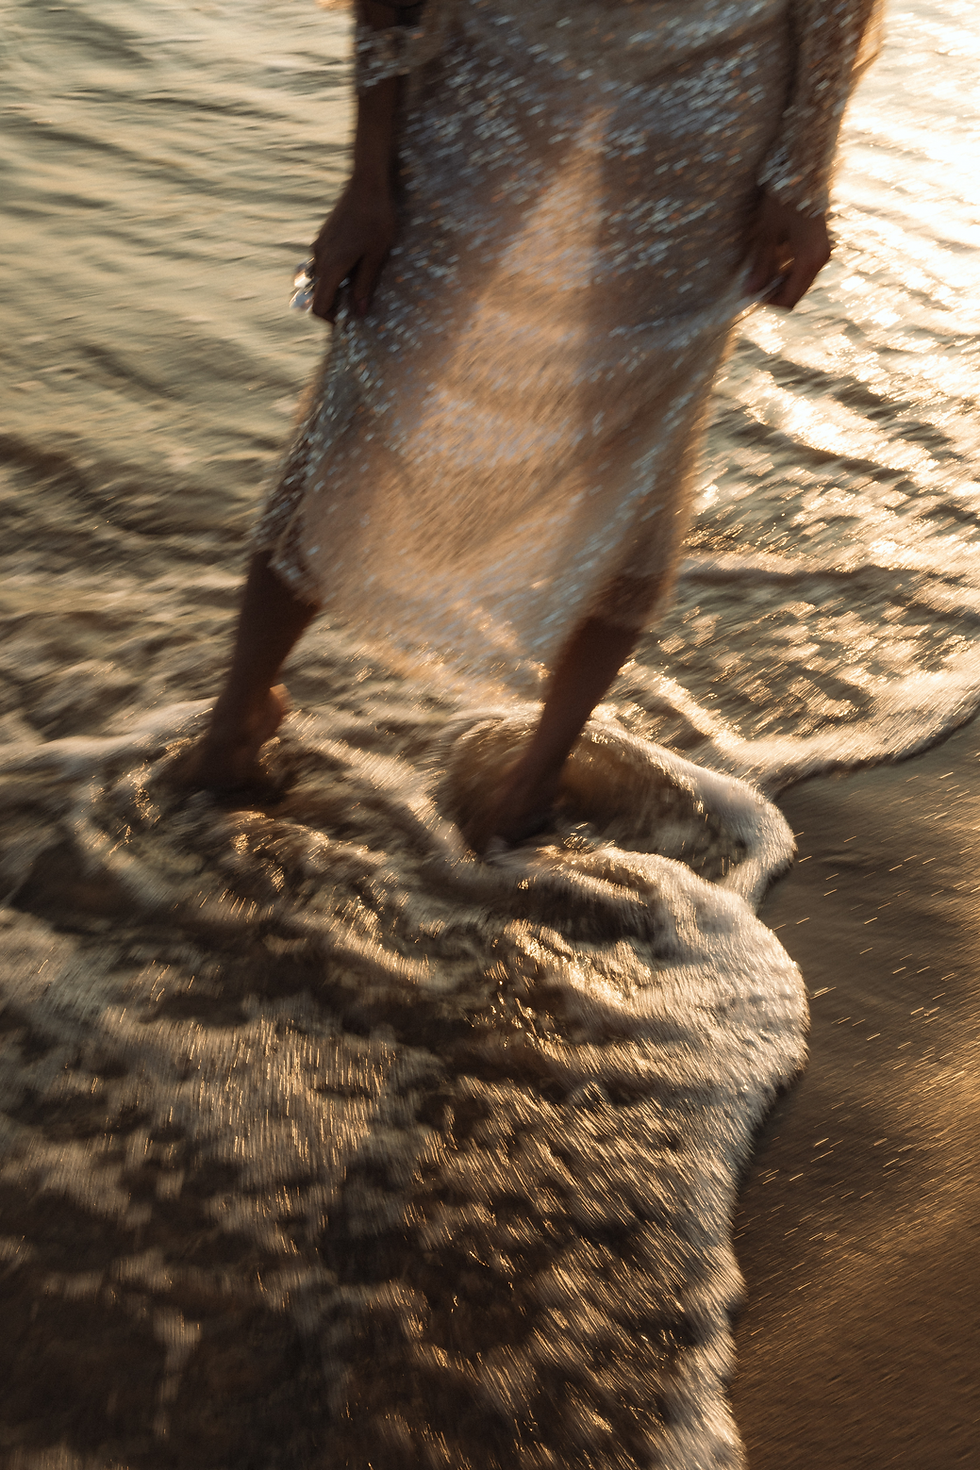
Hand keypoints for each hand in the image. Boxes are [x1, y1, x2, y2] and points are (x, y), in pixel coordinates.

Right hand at [310, 179, 398, 322]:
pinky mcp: (324, 235)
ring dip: (334, 287)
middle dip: (333, 305)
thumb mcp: (376, 256)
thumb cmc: (377, 219)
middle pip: (317, 294)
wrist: (368, 184)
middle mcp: (320, 257)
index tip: (346, 323)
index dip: (330, 320)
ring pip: (320, 277)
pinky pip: (323, 262)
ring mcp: (319, 245)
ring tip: (357, 285)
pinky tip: (354, 265)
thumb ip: (365, 285)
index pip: (319, 306)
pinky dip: (334, 272)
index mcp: (332, 266)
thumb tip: (360, 313)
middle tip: (355, 306)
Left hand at [745, 191, 831, 309]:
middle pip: (796, 292)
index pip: (789, 300)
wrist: (804, 169)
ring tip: (760, 267)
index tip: (751, 293)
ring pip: (800, 281)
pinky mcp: (820, 243)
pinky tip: (773, 255)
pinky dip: (787, 268)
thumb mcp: (767, 233)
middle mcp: (820, 260)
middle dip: (774, 292)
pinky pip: (803, 266)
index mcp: (808, 261)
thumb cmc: (783, 198)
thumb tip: (750, 291)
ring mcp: (822, 251)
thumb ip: (761, 265)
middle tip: (753, 282)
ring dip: (780, 280)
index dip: (769, 302)